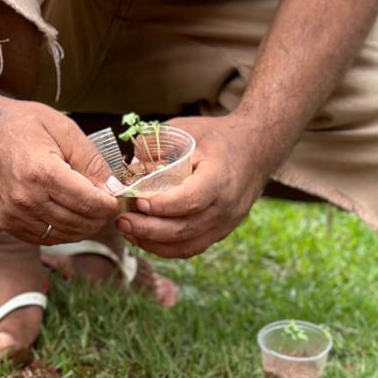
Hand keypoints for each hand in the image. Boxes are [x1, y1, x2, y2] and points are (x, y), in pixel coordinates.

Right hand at [0, 99, 119, 244]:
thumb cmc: (24, 125)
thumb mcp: (64, 130)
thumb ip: (92, 161)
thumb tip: (115, 190)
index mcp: (42, 172)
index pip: (89, 203)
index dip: (109, 204)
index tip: (114, 198)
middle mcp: (26, 198)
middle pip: (80, 223)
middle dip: (99, 217)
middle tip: (103, 204)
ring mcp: (14, 214)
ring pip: (66, 235)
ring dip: (83, 226)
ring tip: (86, 208)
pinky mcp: (7, 224)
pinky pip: (47, 238)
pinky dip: (63, 231)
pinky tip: (65, 213)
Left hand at [116, 116, 271, 258]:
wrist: (254, 152)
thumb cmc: (216, 138)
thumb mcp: (187, 130)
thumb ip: (156, 145)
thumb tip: (129, 166)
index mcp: (220, 177)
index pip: (191, 199)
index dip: (162, 205)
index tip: (136, 201)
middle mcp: (226, 207)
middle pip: (186, 228)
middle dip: (149, 229)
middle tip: (122, 220)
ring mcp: (225, 224)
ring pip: (187, 245)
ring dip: (154, 243)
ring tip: (129, 231)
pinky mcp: (220, 233)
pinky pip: (192, 248)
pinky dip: (166, 248)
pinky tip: (145, 238)